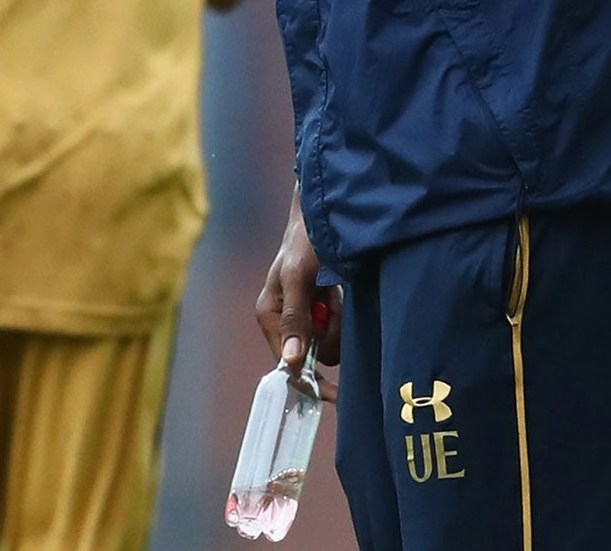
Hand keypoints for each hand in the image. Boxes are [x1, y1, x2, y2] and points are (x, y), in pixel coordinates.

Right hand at [256, 184, 338, 381]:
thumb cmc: (304, 242)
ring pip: (328, 342)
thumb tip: (293, 360)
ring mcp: (304, 317)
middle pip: (313, 354)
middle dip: (329, 335)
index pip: (288, 365)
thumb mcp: (298, 278)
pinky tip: (336, 292)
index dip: (311, 381)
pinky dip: (341, 314)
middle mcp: (284, 321)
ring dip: (337, 322)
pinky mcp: (320, 310)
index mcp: (269, 315)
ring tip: (332, 292)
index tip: (337, 393)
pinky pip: (336, 327)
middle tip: (330, 304)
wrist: (323, 216)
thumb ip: (295, 317)